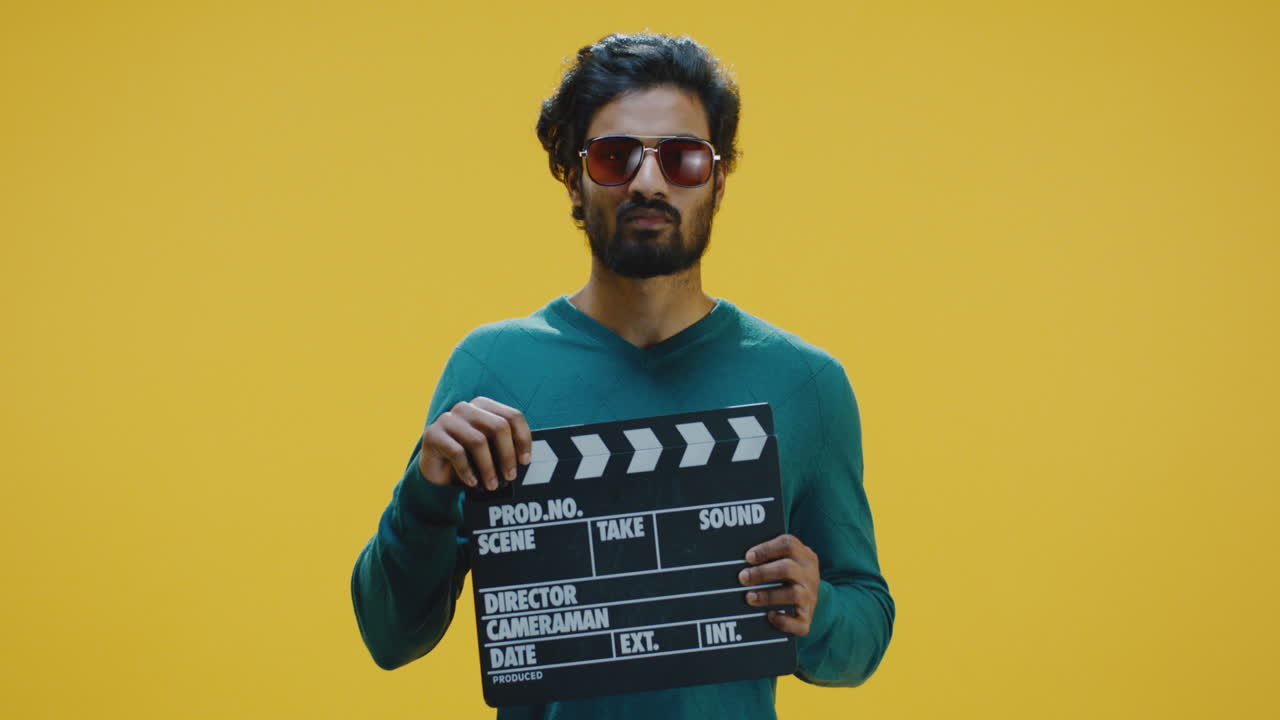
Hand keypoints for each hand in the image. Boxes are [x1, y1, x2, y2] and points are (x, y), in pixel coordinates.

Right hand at [418, 397, 532, 490]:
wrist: (437, 468)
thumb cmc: (469, 457)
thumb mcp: (491, 450)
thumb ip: (505, 448)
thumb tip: (524, 461)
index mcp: (484, 406)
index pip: (513, 416)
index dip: (523, 439)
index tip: (525, 461)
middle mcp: (466, 408)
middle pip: (498, 426)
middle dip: (507, 455)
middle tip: (510, 476)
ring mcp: (448, 419)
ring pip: (478, 441)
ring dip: (488, 467)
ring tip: (492, 484)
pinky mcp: (433, 434)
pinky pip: (456, 452)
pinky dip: (467, 471)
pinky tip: (472, 482)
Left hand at [738, 534, 820, 635]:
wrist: (806, 601)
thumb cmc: (785, 576)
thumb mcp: (782, 561)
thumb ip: (766, 558)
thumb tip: (735, 561)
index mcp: (803, 555)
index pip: (788, 544)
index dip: (766, 549)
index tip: (748, 557)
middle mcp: (810, 575)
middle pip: (788, 568)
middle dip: (762, 573)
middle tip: (742, 578)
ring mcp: (811, 597)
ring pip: (794, 594)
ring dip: (769, 596)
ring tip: (749, 597)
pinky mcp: (807, 619)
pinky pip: (799, 623)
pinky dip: (784, 621)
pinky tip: (769, 616)